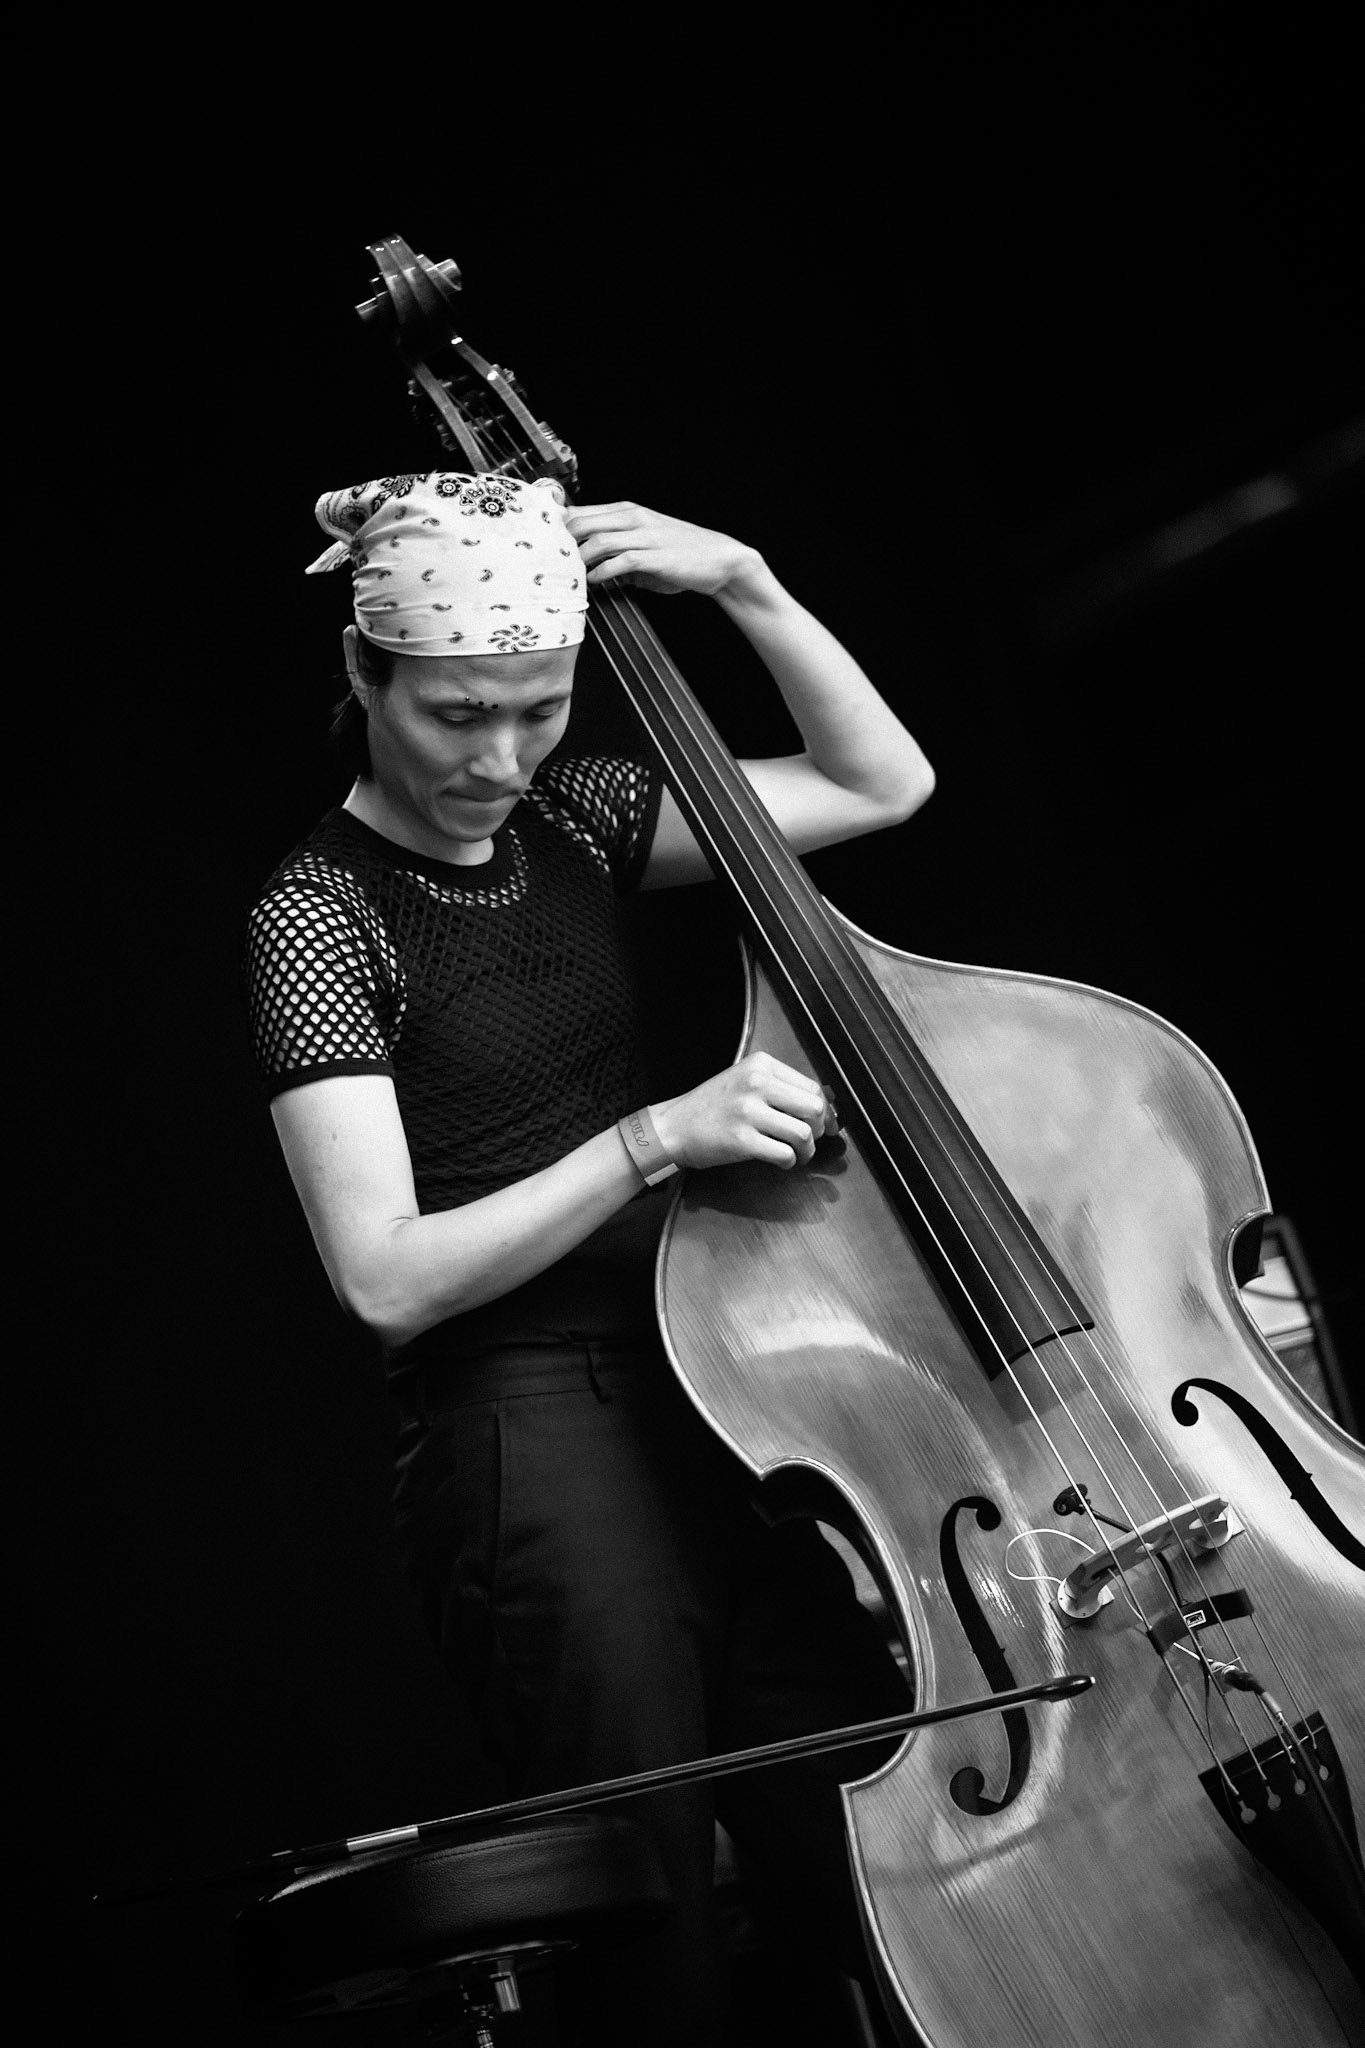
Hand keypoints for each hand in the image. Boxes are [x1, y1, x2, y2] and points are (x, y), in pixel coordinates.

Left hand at [564, 501, 763, 598]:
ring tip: (567, 577)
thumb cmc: (680, 555)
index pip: (580, 511)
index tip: (539, 544)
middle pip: (581, 522)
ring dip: (578, 561)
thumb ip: (615, 550)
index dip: (556, 526)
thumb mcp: (643, 544)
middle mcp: (632, 518)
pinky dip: (601, 573)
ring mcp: (644, 535)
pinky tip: (592, 583)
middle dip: (560, 544)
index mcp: (626, 511)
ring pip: (597, 541)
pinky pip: (619, 561)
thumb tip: (588, 564)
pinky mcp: (654, 556)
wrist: (719, 559)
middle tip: (548, 565)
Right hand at [650, 1054, 834, 1170]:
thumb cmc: (711, 1106)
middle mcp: (756, 1083)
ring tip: (797, 1154)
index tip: (826, 1123)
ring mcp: (748, 1112)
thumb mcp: (744, 1081)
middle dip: (819, 1129)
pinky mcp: (742, 1140)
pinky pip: (784, 1154)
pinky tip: (782, 1161)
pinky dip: (790, 1162)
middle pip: (813, 1108)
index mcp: (760, 1065)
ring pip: (802, 1133)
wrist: (673, 1127)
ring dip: (806, 1150)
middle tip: (810, 1139)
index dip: (825, 1110)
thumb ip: (779, 1087)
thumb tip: (824, 1106)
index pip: (811, 1087)